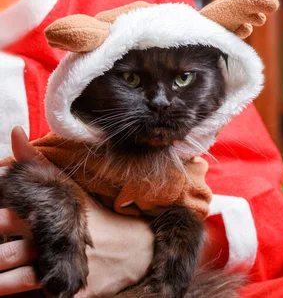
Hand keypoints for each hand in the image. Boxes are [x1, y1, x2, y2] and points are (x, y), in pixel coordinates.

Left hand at [0, 127, 154, 296]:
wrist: (138, 249)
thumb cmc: (97, 218)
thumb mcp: (71, 189)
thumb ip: (38, 164)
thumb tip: (15, 132)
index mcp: (50, 216)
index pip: (5, 219)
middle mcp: (53, 242)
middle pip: (4, 254)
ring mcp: (64, 269)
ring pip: (17, 282)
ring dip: (0, 282)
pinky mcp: (73, 292)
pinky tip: (13, 295)